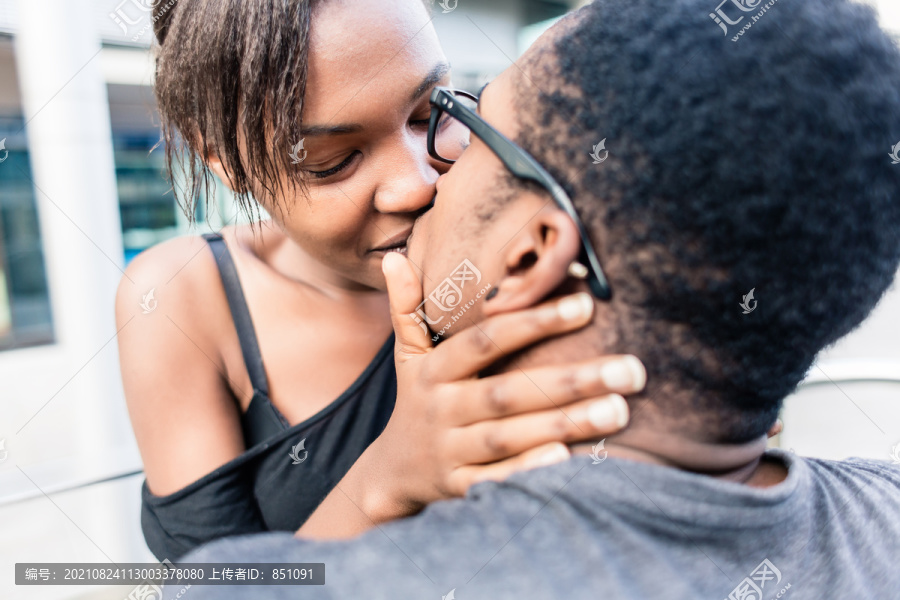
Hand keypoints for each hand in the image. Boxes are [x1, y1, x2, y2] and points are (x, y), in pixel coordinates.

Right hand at [364, 252, 646, 519]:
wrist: (392, 473)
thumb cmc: (418, 401)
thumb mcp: (407, 355)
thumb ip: (406, 308)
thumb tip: (393, 258)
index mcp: (435, 371)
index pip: (487, 341)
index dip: (533, 322)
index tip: (587, 306)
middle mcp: (442, 409)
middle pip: (509, 392)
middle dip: (571, 381)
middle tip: (631, 369)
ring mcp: (451, 450)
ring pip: (509, 437)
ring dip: (565, 424)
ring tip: (620, 410)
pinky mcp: (460, 486)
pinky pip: (496, 480)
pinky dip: (528, 470)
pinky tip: (569, 458)